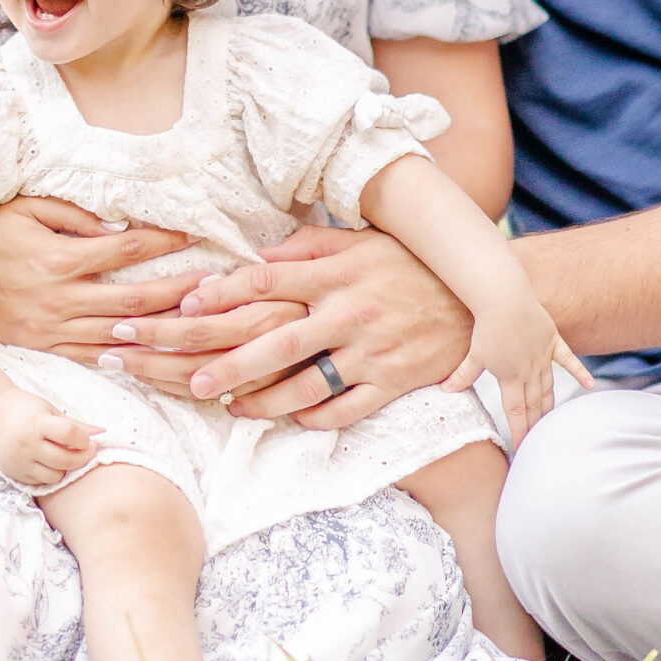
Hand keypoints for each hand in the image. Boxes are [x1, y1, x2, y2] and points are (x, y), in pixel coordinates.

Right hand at [0, 193, 203, 364]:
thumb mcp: (26, 209)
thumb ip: (74, 214)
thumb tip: (119, 226)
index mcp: (60, 259)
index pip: (127, 250)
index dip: (165, 242)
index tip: (194, 234)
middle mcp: (61, 299)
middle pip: (135, 298)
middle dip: (179, 291)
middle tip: (215, 285)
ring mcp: (54, 329)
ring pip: (121, 332)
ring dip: (162, 327)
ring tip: (197, 319)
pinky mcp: (47, 348)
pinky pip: (94, 356)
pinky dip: (127, 356)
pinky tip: (156, 353)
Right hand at [0, 386, 100, 490]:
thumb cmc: (23, 408)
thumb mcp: (48, 410)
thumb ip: (75, 423)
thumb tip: (102, 432)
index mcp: (38, 423)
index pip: (69, 434)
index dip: (84, 440)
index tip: (90, 440)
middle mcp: (28, 444)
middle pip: (64, 459)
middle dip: (82, 457)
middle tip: (88, 451)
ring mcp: (20, 461)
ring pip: (54, 476)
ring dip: (66, 468)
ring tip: (66, 456)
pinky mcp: (15, 474)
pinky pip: (40, 482)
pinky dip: (50, 475)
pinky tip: (51, 463)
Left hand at [148, 226, 472, 426]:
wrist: (473, 298)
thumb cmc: (407, 264)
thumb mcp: (361, 241)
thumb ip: (310, 246)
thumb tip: (261, 254)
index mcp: (336, 273)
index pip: (268, 282)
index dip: (224, 293)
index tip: (186, 305)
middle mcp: (348, 313)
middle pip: (277, 343)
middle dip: (230, 364)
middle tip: (190, 381)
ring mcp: (370, 352)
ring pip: (307, 386)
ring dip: (264, 401)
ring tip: (231, 408)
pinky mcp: (390, 382)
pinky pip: (345, 409)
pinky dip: (314, 418)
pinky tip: (288, 419)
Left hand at [443, 288, 594, 448]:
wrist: (504, 297)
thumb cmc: (487, 326)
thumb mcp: (474, 355)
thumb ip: (462, 376)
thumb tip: (444, 391)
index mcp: (510, 377)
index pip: (516, 411)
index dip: (519, 430)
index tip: (521, 446)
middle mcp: (530, 371)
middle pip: (534, 403)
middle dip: (535, 423)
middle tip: (537, 440)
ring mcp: (543, 356)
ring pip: (549, 386)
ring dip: (549, 405)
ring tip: (550, 422)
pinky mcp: (553, 341)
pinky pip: (569, 360)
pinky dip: (580, 372)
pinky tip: (590, 385)